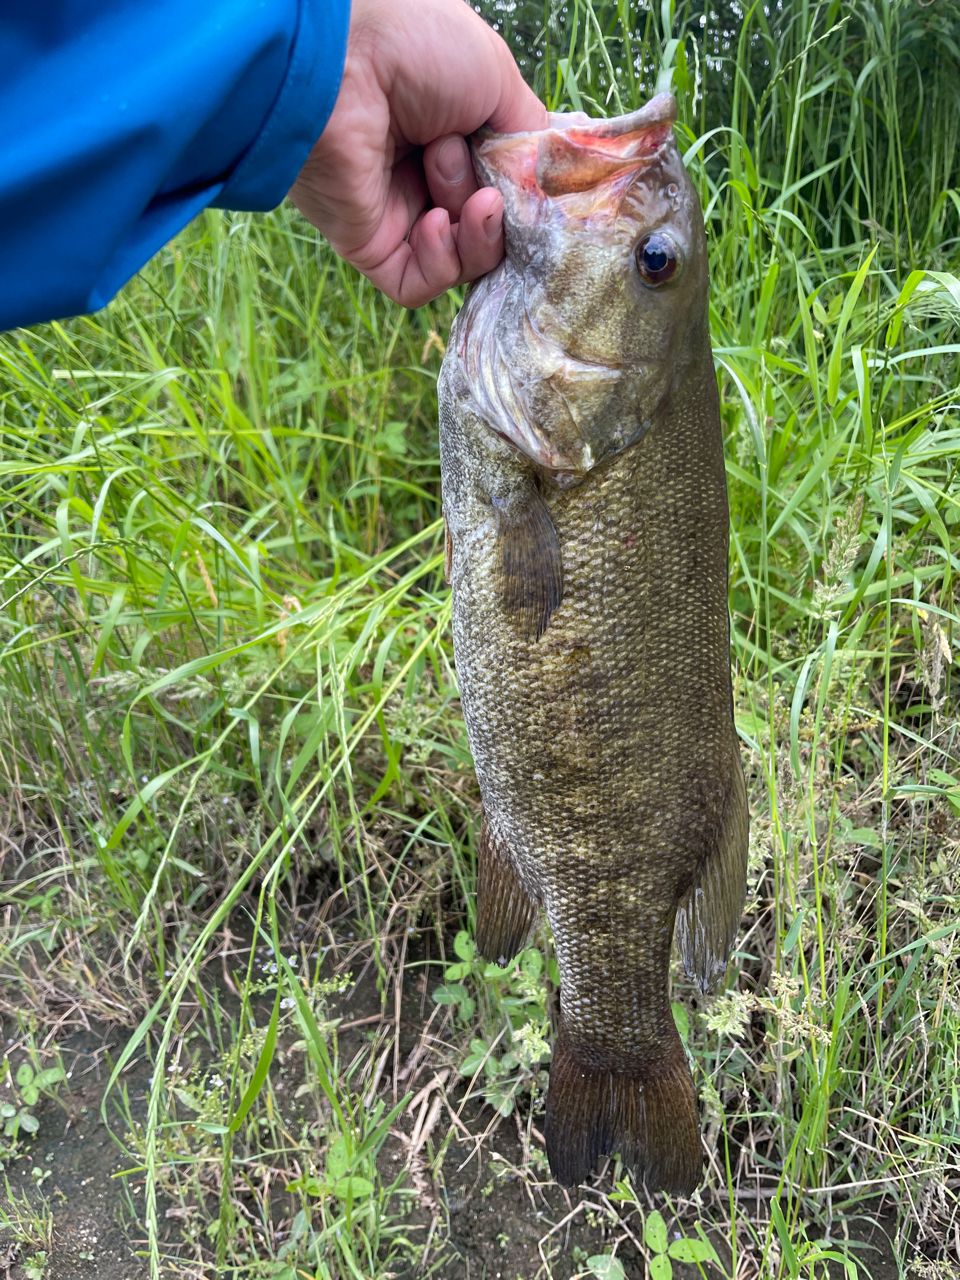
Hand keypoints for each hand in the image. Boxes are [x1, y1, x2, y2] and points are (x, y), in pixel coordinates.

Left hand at [288, 0, 545, 307]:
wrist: (341, 56)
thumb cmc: (414, 45)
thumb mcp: (496, 77)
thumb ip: (527, 140)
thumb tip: (544, 188)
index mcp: (453, 132)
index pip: (504, 188)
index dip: (524, 196)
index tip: (537, 187)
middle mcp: (424, 175)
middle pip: (488, 227)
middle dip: (495, 202)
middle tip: (476, 164)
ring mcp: (396, 212)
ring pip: (462, 258)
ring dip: (471, 223)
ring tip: (442, 166)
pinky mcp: (368, 246)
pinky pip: (419, 283)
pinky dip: (441, 261)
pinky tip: (436, 222)